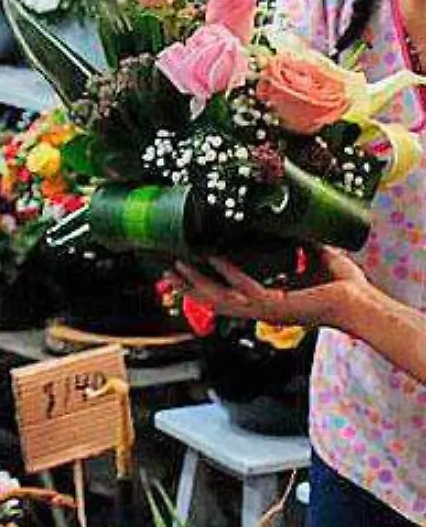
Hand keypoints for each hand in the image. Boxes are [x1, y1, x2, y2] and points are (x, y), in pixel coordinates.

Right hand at [171, 247, 372, 329]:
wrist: (361, 303)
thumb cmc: (343, 287)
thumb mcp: (313, 255)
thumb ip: (299, 241)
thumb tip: (289, 217)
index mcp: (265, 301)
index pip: (224, 296)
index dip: (200, 286)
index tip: (181, 270)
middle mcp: (261, 309)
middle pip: (212, 301)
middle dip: (187, 287)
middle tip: (165, 270)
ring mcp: (267, 309)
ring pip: (220, 299)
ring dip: (197, 282)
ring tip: (178, 264)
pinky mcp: (277, 305)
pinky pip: (246, 288)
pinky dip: (228, 272)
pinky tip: (214, 257)